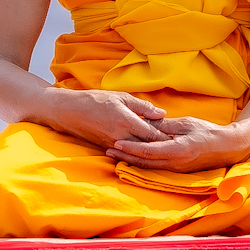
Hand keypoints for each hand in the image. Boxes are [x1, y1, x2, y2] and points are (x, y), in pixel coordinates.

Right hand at [39, 88, 172, 150]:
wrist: (67, 111)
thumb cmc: (94, 100)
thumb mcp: (120, 97)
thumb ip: (142, 107)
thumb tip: (162, 114)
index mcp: (126, 122)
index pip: (153, 134)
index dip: (168, 137)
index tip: (182, 139)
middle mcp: (120, 137)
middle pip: (148, 147)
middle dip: (163, 148)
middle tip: (180, 147)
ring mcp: (113, 145)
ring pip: (138, 153)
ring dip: (151, 152)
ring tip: (167, 152)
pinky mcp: (107, 148)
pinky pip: (127, 153)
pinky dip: (138, 152)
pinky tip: (147, 151)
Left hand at [106, 117, 249, 172]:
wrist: (228, 147)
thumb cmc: (208, 131)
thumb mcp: (186, 124)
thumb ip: (166, 125)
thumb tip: (147, 122)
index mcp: (178, 150)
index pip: (148, 151)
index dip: (130, 147)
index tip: (115, 142)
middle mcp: (175, 163)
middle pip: (144, 162)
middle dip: (124, 156)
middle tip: (107, 149)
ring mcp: (176, 169)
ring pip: (148, 167)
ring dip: (130, 161)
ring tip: (114, 155)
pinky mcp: (178, 171)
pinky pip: (156, 168)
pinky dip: (142, 164)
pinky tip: (131, 159)